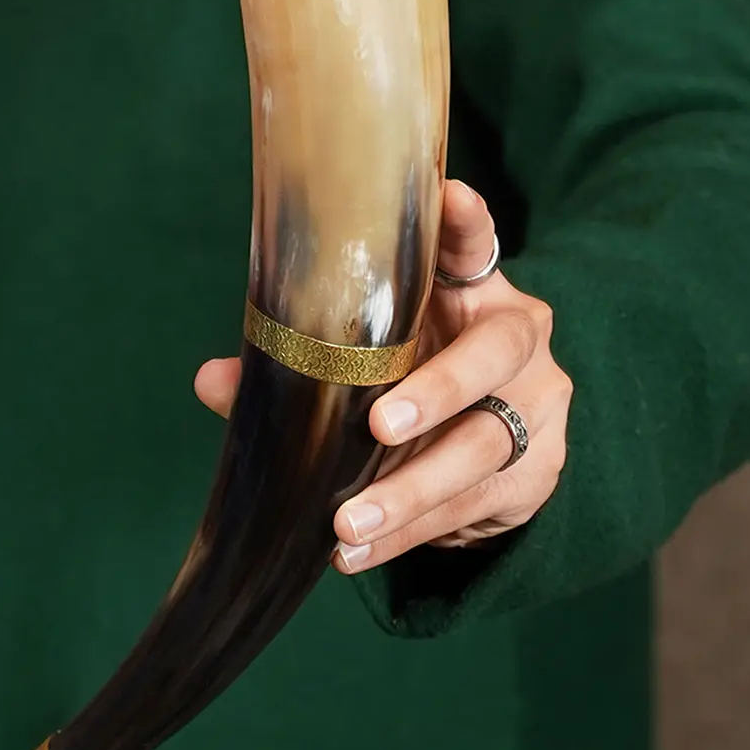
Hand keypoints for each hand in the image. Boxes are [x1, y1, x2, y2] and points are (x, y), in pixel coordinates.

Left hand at [194, 179, 572, 573]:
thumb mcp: (371, 361)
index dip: (465, 222)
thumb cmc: (415, 378)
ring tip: (348, 525)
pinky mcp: (537, 470)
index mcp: (472, 292)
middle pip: (491, 355)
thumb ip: (300, 367)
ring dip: (410, 490)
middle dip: (437, 390)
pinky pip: (471, 507)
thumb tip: (212, 382)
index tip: (446, 195)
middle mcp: (516, 338)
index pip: (474, 246)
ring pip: (481, 447)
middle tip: (380, 425)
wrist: (495, 447)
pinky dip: (410, 534)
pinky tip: (357, 554)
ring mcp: (536, 405)